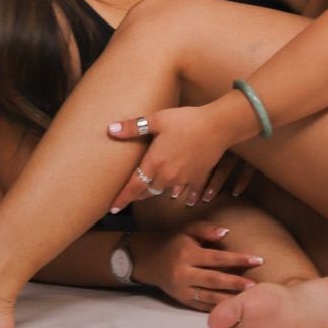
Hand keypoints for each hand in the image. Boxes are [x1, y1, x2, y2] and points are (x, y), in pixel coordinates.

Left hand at [106, 103, 243, 212]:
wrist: (217, 126)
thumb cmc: (186, 120)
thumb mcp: (157, 119)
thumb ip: (133, 127)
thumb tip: (110, 130)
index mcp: (154, 162)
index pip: (134, 186)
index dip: (122, 198)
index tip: (113, 208)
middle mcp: (167, 176)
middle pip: (148, 190)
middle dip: (138, 193)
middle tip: (130, 195)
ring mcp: (183, 179)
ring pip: (165, 190)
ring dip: (158, 189)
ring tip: (152, 188)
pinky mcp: (197, 177)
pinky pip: (188, 191)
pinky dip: (184, 194)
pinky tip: (185, 198)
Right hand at [131, 223, 264, 308]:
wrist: (150, 260)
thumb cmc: (174, 242)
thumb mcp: (188, 230)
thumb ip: (207, 230)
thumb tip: (226, 233)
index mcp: (188, 254)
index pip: (217, 258)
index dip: (238, 259)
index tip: (257, 260)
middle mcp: (184, 274)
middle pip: (215, 280)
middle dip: (237, 283)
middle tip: (256, 285)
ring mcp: (183, 290)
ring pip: (210, 297)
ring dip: (230, 298)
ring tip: (249, 299)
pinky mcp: (183, 301)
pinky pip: (203, 306)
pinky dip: (219, 307)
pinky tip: (234, 307)